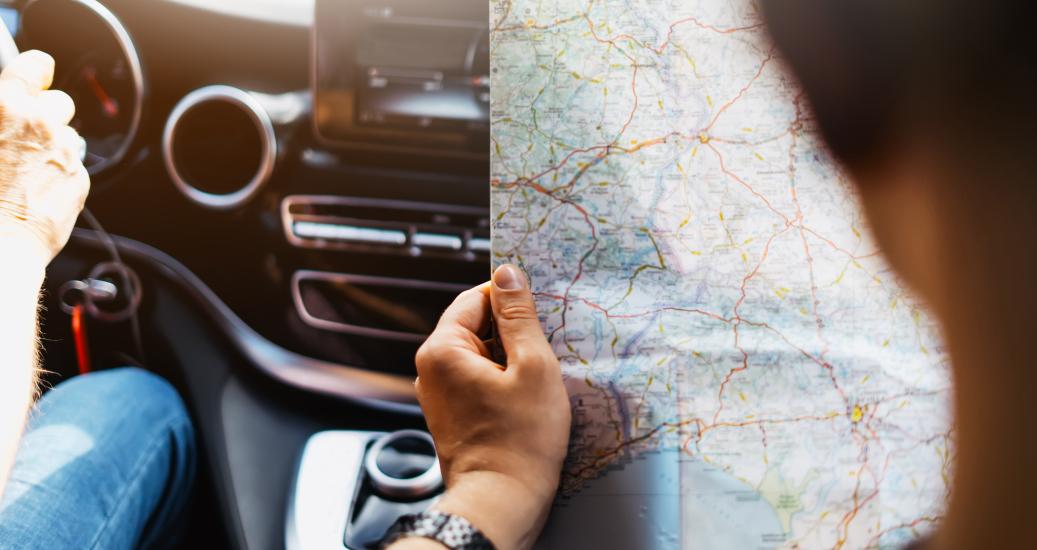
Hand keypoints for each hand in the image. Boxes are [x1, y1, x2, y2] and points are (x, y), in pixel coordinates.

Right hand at [0, 50, 87, 264]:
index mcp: (5, 104)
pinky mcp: (78, 179)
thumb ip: (0, 111)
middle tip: (23, 133)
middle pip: (59, 101)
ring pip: (68, 134)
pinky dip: (59, 172)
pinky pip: (72, 165)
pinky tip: (35, 187)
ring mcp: (62, 151)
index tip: (35, 76)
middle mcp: (39, 122)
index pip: (36, 65)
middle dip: (45, 114)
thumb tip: (7, 105)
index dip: (36, 71)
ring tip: (26, 165)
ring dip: (53, 143)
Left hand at [414, 264, 570, 549]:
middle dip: (513, 333)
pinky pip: (478, 380)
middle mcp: (431, 368)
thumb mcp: (532, 366)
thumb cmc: (520, 440)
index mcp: (442, 348)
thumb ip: (519, 316)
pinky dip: (503, 382)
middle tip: (546, 352)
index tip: (542, 312)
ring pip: (481, 354)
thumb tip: (508, 273)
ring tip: (538, 381)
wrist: (502, 502)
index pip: (477, 298)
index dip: (512, 301)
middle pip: (477, 326)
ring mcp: (438, 393)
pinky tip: (526, 398)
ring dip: (511, 360)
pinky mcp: (451, 414)